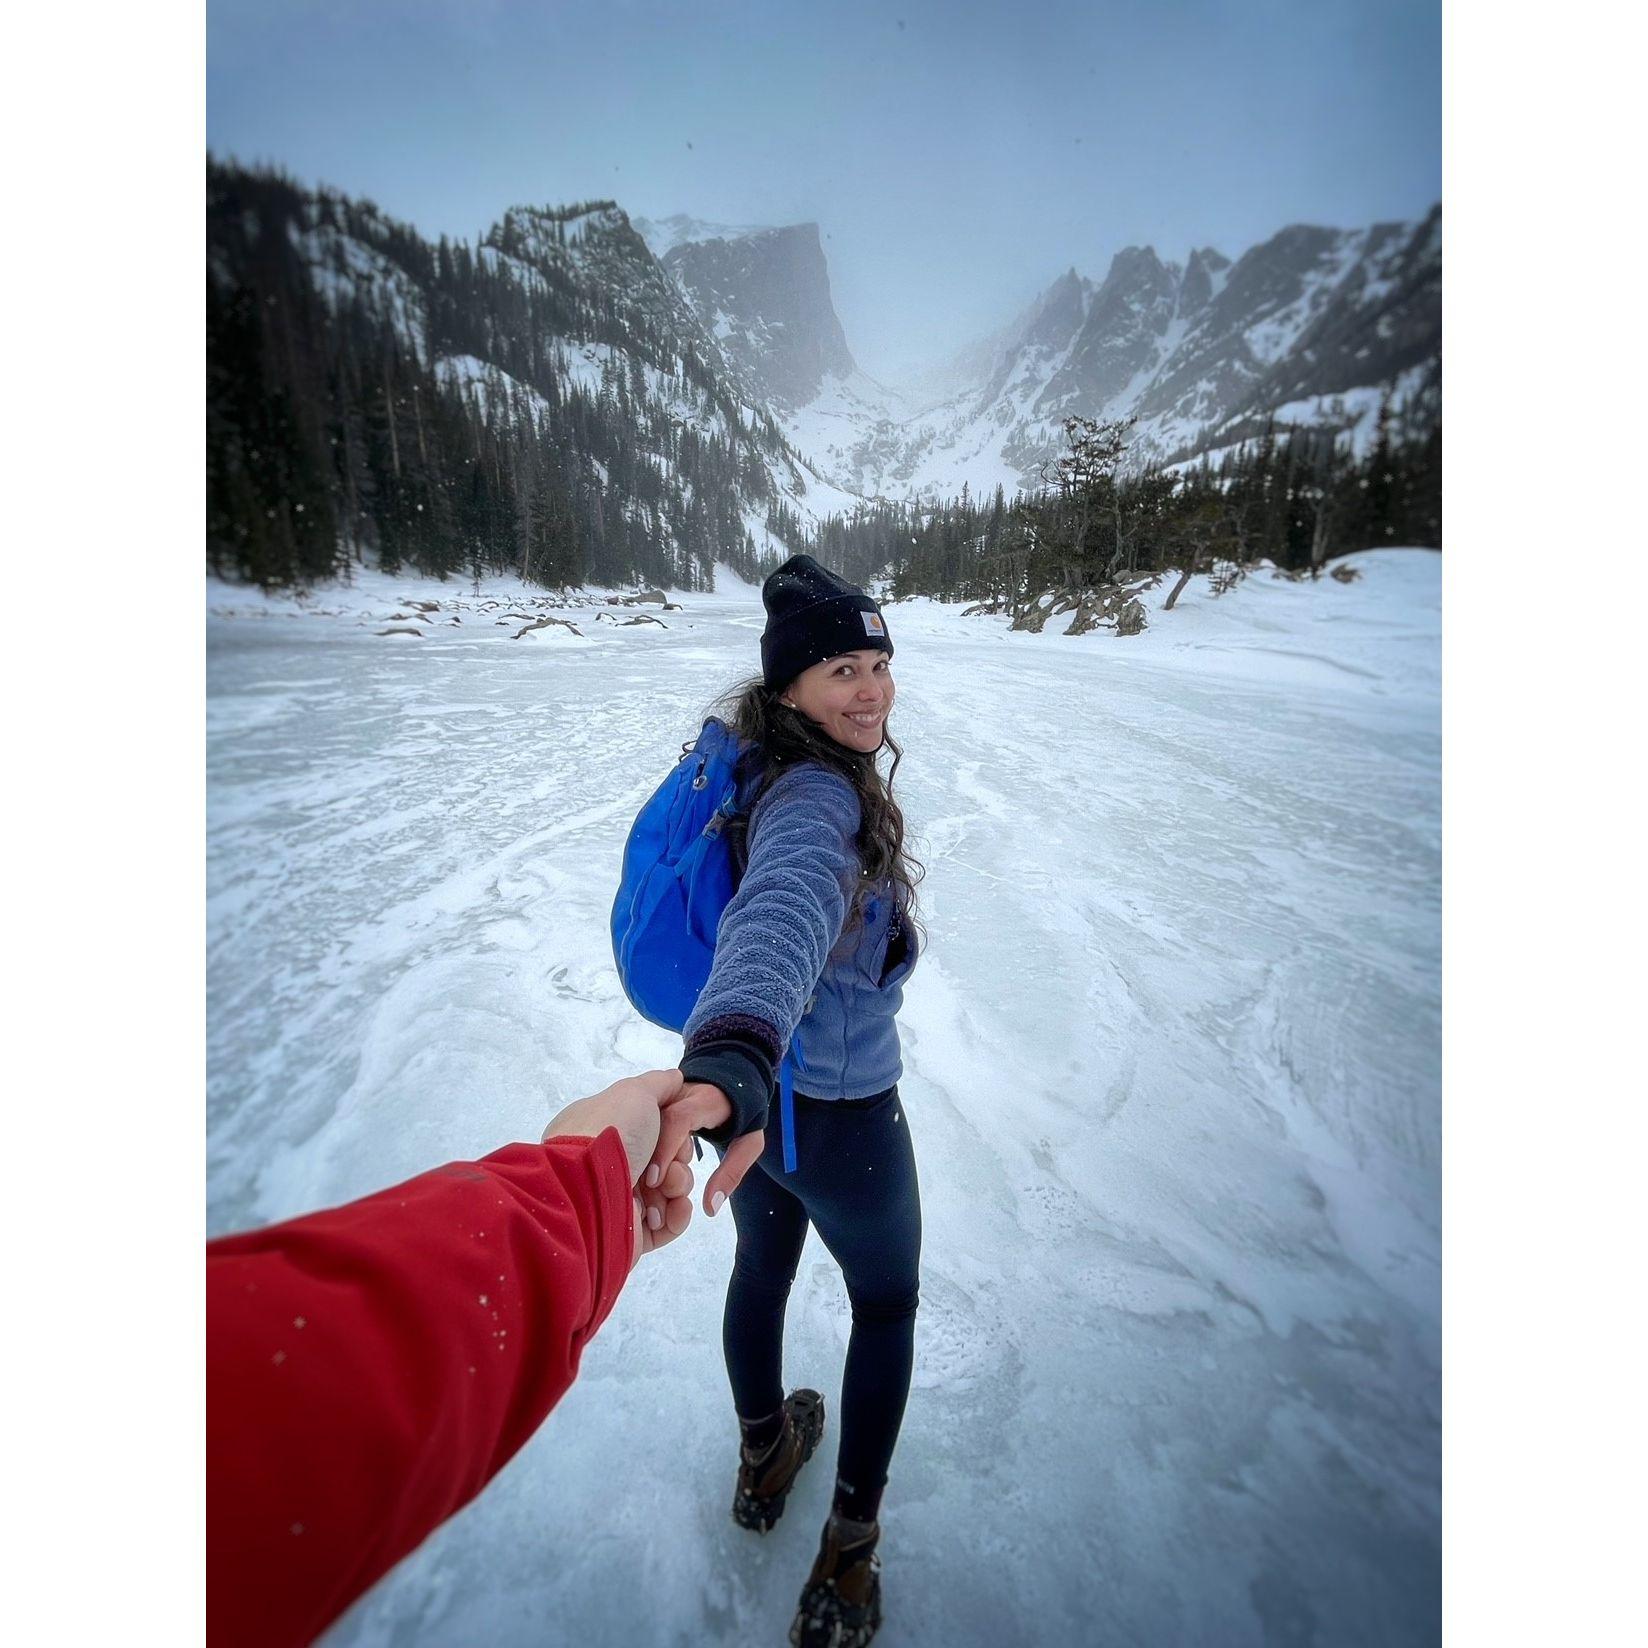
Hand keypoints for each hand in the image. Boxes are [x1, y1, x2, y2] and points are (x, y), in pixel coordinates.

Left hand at [543, 1070, 695, 1264]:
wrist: (589, 1187)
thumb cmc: (611, 1132)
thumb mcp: (634, 1092)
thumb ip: (658, 1084)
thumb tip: (675, 1077)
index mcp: (604, 1133)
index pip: (653, 1130)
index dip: (673, 1129)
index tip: (676, 1127)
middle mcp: (611, 1165)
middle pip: (667, 1160)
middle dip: (678, 1159)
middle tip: (669, 1162)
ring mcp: (622, 1200)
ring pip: (671, 1191)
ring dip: (680, 1184)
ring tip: (667, 1187)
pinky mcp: (633, 1234)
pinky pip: (669, 1224)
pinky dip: (678, 1214)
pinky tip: (676, 1207)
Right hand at [643, 1081, 765, 1217]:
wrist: (733, 1083)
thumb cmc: (743, 1116)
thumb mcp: (749, 1143)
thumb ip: (732, 1173)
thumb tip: (710, 1208)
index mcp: (704, 1100)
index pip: (679, 1119)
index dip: (665, 1149)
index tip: (655, 1180)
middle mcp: (678, 1095)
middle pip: (654, 1126)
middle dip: (648, 1159)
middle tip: (651, 1191)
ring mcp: (663, 1098)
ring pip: (642, 1127)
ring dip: (641, 1159)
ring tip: (645, 1188)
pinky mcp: (654, 1105)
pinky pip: (642, 1127)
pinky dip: (640, 1153)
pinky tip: (641, 1177)